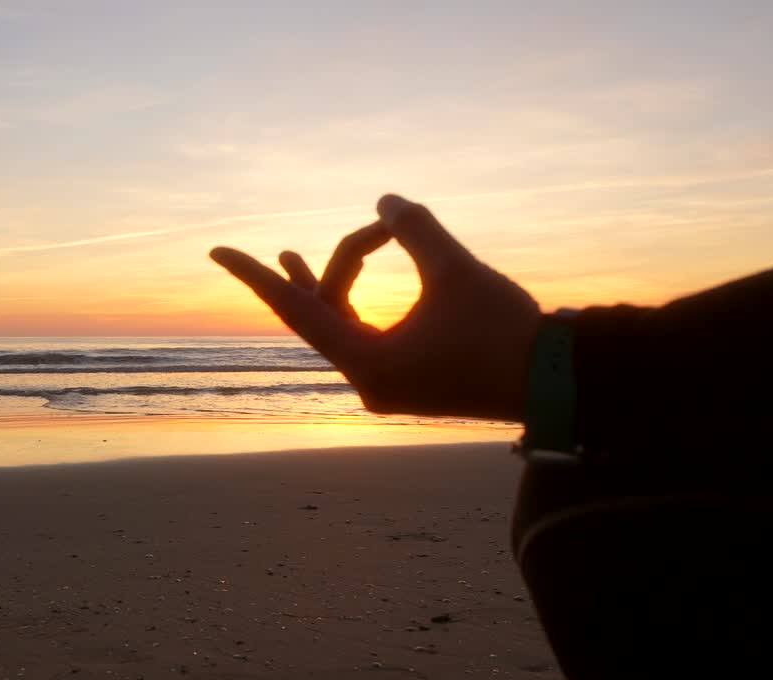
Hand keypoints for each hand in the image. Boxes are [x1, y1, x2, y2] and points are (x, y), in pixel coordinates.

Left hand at [210, 194, 540, 420]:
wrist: (557, 384)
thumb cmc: (504, 333)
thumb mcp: (455, 271)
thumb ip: (415, 230)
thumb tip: (385, 198)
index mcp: (368, 364)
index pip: (297, 311)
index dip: (256, 276)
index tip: (216, 251)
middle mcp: (369, 384)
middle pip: (323, 317)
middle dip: (311, 274)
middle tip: (279, 246)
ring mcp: (388, 388)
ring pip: (343, 329)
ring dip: (332, 287)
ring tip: (292, 255)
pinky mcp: (409, 385)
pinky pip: (366, 341)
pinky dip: (356, 309)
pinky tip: (353, 288)